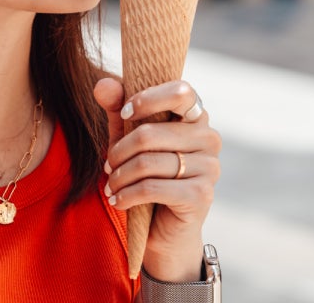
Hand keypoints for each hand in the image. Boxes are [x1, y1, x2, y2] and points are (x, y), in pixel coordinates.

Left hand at [93, 77, 221, 282]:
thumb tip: (103, 83)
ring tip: (111, 186)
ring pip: (148, 162)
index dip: (148, 98)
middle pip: (150, 133)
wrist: (165, 230)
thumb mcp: (128, 139)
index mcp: (196, 117)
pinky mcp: (201, 195)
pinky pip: (152, 187)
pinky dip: (127, 195)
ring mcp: (209, 167)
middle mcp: (209, 138)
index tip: (123, 113)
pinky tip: (117, 201)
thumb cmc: (148, 175)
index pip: (181, 91)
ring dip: (119, 176)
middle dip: (119, 151)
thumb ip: (117, 109)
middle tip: (108, 166)